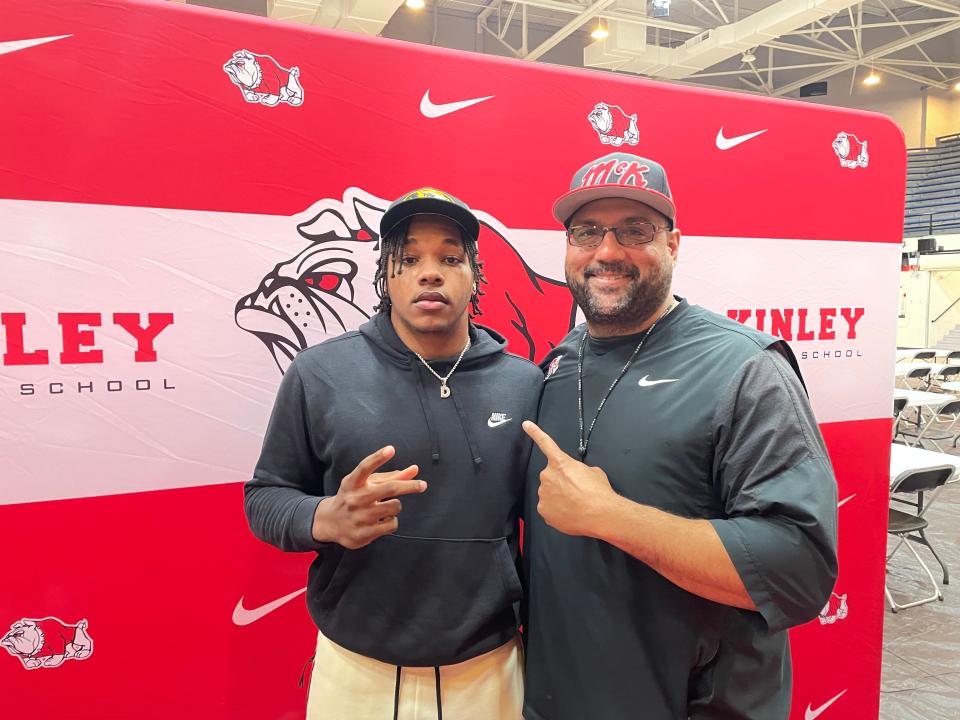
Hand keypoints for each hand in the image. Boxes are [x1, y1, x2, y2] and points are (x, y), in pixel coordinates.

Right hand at [313, 445, 426, 548]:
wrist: (331, 522)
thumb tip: (415, 470)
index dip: (378, 457)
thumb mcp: (367, 484)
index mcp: (353, 482)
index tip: (390, 449)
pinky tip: (380, 521)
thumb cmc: (355, 497)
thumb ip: (391, 477)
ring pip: (395, 507)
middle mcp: (355, 498)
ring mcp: (359, 517)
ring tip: (384, 508)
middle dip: (410, 486)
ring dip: (396, 506)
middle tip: (423, 485)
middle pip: (390, 488)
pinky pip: (393, 524)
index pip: (365, 467)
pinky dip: (392, 521)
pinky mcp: (364, 533)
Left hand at [523, 420, 616, 536]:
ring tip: (575, 503)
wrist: (600, 514)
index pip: (545, 443)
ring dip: (559, 497)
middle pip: (551, 477)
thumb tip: (578, 476)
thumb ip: (579, 469)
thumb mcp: (593, 472)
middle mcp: (548, 475)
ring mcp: (544, 493)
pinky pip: (549, 508)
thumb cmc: (598, 492)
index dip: (535, 433)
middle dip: (561, 482)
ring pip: (549, 493)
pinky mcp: (543, 510)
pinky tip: (570, 513)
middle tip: (576, 491)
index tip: (526, 425)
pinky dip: (557, 511)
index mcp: (560, 462)